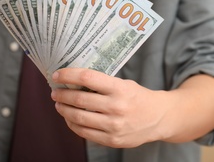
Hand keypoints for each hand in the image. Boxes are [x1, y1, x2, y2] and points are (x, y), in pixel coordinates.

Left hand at [50, 68, 169, 147]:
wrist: (159, 118)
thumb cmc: (139, 98)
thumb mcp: (125, 84)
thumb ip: (103, 84)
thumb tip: (75, 82)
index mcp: (120, 88)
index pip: (87, 78)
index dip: (68, 75)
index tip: (57, 74)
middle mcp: (116, 107)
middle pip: (79, 99)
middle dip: (62, 94)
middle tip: (55, 91)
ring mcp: (114, 125)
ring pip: (78, 118)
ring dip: (64, 110)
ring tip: (59, 105)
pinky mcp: (112, 140)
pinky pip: (85, 133)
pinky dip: (73, 124)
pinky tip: (70, 118)